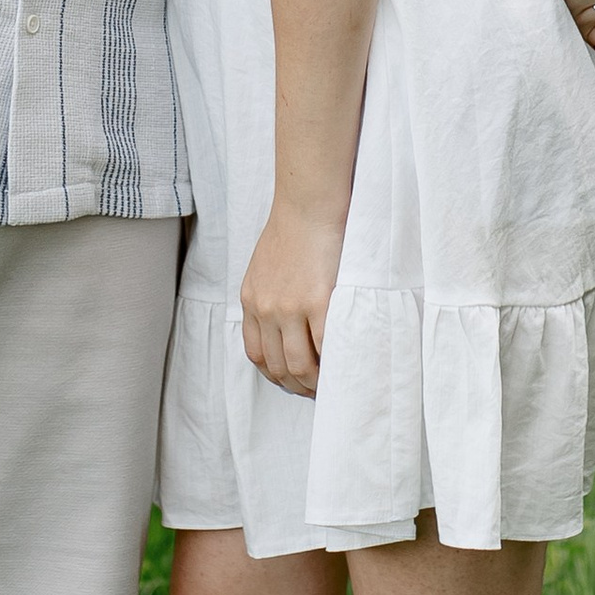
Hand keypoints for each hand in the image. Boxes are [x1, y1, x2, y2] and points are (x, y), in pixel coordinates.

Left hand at [239, 200, 342, 397]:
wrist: (309, 204)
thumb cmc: (293, 228)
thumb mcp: (264, 265)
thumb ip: (268, 294)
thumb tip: (282, 322)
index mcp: (251, 300)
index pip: (256, 354)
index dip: (275, 374)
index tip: (292, 380)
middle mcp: (265, 309)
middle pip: (277, 366)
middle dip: (296, 385)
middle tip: (316, 390)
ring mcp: (290, 308)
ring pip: (299, 364)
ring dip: (314, 382)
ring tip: (331, 385)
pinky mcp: (317, 302)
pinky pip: (325, 347)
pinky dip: (333, 363)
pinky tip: (344, 366)